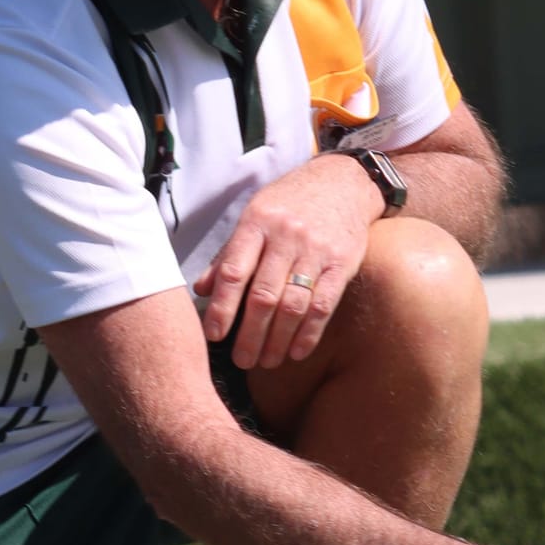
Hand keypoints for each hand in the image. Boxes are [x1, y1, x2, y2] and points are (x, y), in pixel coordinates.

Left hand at [193, 153, 381, 374]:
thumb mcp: (254, 215)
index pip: (234, 272)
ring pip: (293, 305)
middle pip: (263, 296)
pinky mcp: (342, 263)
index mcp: (256, 223)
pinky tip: (296, 352)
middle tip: (241, 361)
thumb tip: (201, 290)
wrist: (343, 182)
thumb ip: (229, 254)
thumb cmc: (290, 202)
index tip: (214, 336)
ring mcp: (316, 251)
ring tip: (266, 362)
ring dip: (277, 340)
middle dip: (250, 335)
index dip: (222, 308)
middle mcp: (286, 237)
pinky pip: (323, 305)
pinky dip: (309, 333)